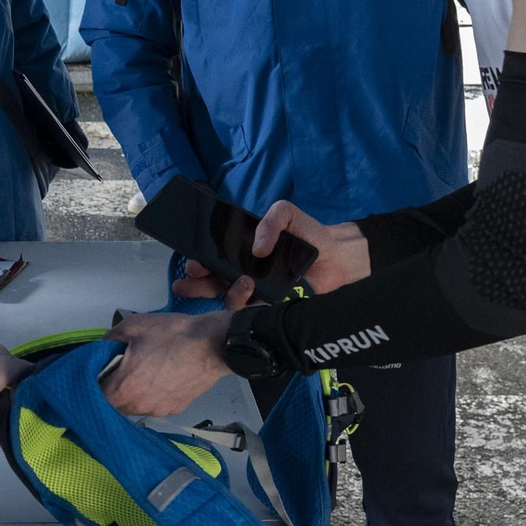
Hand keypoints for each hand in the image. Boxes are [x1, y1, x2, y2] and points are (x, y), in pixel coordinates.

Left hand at [103, 278, 252, 415]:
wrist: (214, 344)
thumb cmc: (176, 335)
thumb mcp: (133, 326)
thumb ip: (107, 340)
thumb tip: (100, 350)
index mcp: (124, 387)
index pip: (93, 398)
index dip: (91, 384)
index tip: (94, 374)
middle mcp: (140, 405)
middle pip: (113, 405)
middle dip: (112, 388)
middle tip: (119, 367)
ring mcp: (159, 410)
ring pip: (134, 406)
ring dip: (133, 392)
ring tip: (144, 368)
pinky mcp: (175, 409)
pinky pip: (154, 404)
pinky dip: (152, 393)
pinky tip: (161, 374)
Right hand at [169, 201, 369, 302]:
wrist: (337, 257)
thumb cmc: (309, 234)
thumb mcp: (286, 214)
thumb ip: (271, 220)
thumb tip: (257, 247)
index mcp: (243, 251)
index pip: (214, 257)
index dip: (199, 261)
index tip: (193, 262)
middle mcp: (245, 272)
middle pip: (212, 281)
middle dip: (196, 283)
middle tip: (188, 281)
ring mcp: (257, 291)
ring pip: (227, 299)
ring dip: (225, 293)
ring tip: (242, 282)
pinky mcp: (271, 306)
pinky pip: (251, 312)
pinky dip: (246, 306)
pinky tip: (251, 295)